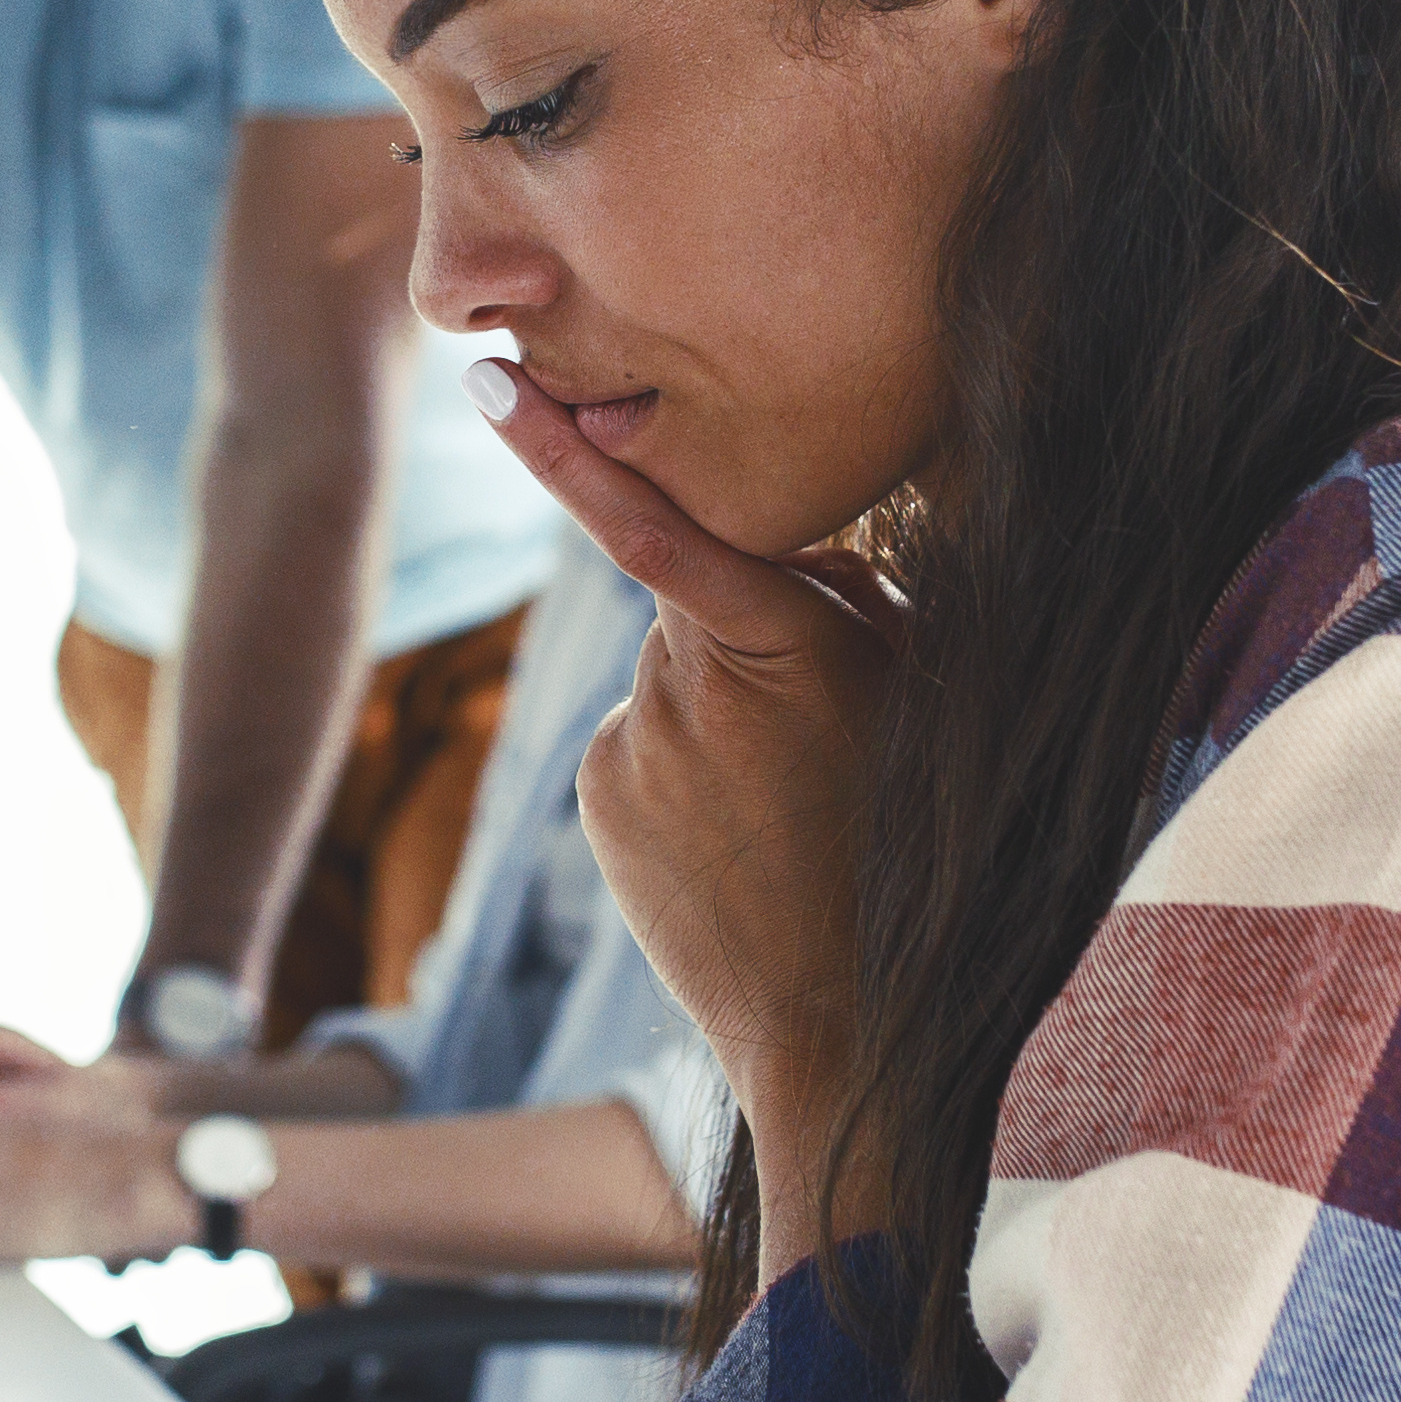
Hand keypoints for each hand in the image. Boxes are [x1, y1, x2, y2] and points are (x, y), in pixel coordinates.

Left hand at [463, 365, 898, 1222]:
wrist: (843, 1022)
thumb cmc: (909, 843)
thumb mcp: (917, 692)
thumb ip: (846, 599)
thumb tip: (787, 553)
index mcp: (780, 641)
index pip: (658, 521)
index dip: (563, 446)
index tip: (483, 379)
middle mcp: (684, 683)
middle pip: (696, 596)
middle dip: (745, 622)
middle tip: (819, 721)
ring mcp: (632, 744)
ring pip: (671, 671)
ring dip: (719, 700)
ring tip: (788, 802)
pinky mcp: (601, 795)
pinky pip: (642, 736)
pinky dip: (683, 760)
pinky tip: (737, 835)